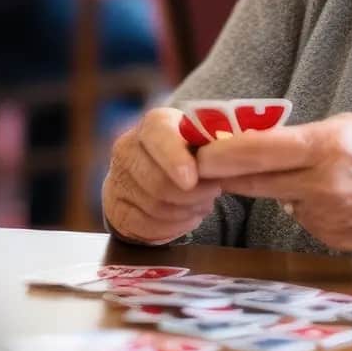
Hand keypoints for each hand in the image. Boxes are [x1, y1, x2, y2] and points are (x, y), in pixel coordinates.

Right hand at [102, 107, 220, 245]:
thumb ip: (216, 144)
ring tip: (202, 204)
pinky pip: (144, 225)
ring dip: (186, 210)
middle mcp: (127, 147)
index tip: (191, 179)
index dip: (174, 159)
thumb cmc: (191, 152)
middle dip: (192, 195)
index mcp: (153, 124)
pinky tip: (186, 218)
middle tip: (213, 193)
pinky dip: (172, 227)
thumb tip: (237, 155)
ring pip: (154, 206)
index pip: (158, 137)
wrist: (156, 170)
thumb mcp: (203, 140)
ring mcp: (117, 178)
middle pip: (158, 182)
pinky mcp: (115, 207)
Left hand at [195, 113, 351, 253]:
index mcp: (327, 147)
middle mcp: (321, 185)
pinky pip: (303, 217)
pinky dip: (308, 206)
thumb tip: (263, 145)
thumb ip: (307, 138)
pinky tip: (342, 199)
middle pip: (251, 180)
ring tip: (321, 174)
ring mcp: (325, 217)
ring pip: (278, 199)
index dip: (216, 152)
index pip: (254, 151)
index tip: (192, 147)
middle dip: (224, 173)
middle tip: (202, 164)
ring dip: (279, 187)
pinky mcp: (331, 239)